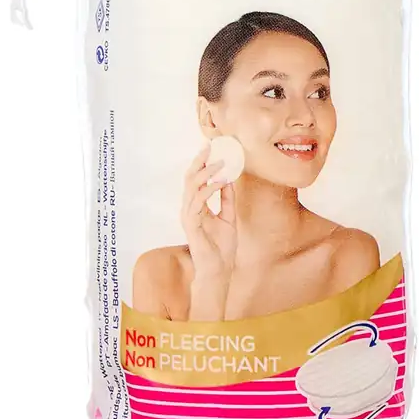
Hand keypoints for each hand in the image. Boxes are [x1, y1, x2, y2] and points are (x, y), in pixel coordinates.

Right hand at [181, 146, 237, 318]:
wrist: (219, 270)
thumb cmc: (221, 247)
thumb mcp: (229, 217)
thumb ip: (227, 199)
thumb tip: (228, 179)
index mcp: (196, 207)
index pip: (195, 180)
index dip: (202, 164)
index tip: (211, 149)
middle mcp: (189, 209)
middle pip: (190, 179)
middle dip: (199, 162)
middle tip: (210, 147)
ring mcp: (188, 216)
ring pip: (191, 187)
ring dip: (206, 173)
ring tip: (220, 163)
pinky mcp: (191, 224)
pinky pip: (198, 202)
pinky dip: (208, 189)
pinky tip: (220, 182)